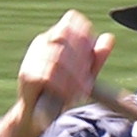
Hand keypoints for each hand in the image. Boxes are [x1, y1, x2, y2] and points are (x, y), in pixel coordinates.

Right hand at [0, 12, 111, 136]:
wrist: (41, 113)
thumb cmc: (65, 88)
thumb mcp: (86, 72)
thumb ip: (97, 55)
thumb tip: (109, 37)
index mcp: (56, 37)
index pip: (69, 23)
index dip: (84, 34)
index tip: (92, 55)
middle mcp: (42, 43)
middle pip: (65, 39)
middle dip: (81, 59)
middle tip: (89, 78)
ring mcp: (32, 58)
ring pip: (58, 58)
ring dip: (74, 76)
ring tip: (82, 89)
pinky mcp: (27, 74)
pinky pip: (48, 75)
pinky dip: (62, 85)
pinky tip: (69, 94)